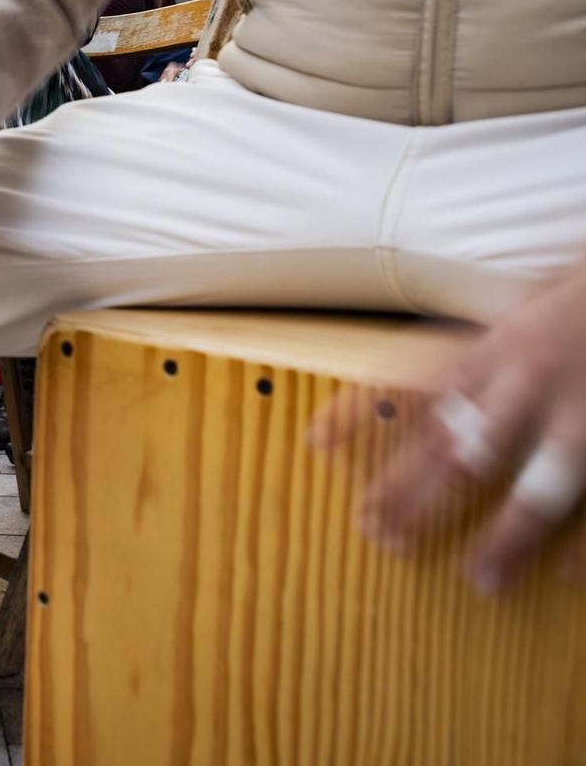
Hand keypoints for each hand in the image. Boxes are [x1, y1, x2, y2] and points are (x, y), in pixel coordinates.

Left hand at [314, 262, 585, 594]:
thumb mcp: (536, 291)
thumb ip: (495, 326)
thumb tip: (449, 357)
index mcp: (502, 341)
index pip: (414, 382)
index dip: (362, 412)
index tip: (315, 439)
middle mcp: (533, 377)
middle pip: (462, 448)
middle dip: (413, 497)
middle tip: (377, 535)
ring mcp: (585, 411)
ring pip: (539, 484)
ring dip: (505, 538)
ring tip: (480, 582)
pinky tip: (566, 573)